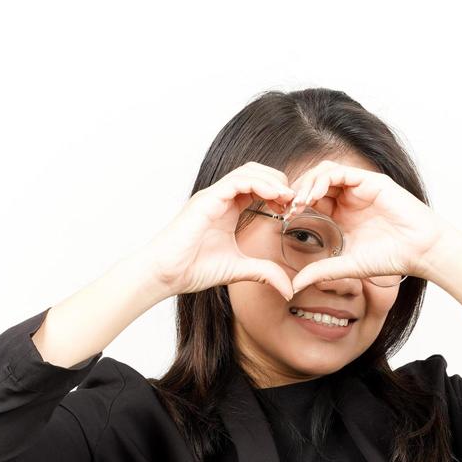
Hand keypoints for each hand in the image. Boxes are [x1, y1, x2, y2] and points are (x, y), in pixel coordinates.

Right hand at [137, 163, 299, 300]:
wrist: (165, 274)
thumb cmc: (192, 269)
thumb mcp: (239, 270)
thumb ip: (264, 273)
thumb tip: (289, 289)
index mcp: (227, 209)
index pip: (258, 188)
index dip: (279, 194)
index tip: (293, 210)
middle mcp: (220, 198)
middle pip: (256, 173)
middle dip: (279, 182)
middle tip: (295, 201)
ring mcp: (212, 196)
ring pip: (248, 171)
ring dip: (272, 181)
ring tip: (289, 197)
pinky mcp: (206, 199)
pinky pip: (237, 181)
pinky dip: (259, 184)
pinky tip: (275, 197)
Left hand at [281, 159, 444, 296]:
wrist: (421, 251)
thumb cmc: (391, 258)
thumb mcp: (347, 266)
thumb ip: (321, 271)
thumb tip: (293, 286)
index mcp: (342, 215)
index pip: (311, 201)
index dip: (295, 206)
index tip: (283, 220)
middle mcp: (349, 198)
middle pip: (313, 182)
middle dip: (296, 192)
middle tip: (285, 208)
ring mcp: (359, 187)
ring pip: (323, 173)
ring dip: (307, 184)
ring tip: (298, 202)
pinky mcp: (370, 181)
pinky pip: (339, 172)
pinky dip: (323, 180)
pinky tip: (314, 196)